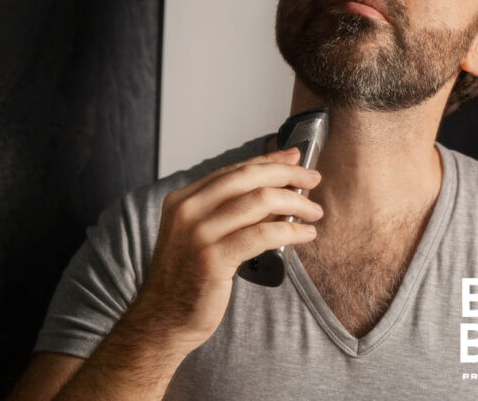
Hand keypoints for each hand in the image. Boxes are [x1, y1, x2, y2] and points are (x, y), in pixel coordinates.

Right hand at [129, 148, 322, 355]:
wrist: (162, 319)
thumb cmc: (186, 280)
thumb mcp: (198, 235)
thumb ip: (227, 212)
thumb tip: (274, 191)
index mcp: (183, 200)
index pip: (233, 170)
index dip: (268, 161)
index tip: (294, 159)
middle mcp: (188, 210)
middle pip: (248, 177)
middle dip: (287, 174)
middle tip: (313, 179)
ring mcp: (199, 233)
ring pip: (259, 201)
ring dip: (295, 202)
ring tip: (314, 212)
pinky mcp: (214, 258)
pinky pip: (262, 234)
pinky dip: (290, 230)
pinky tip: (305, 234)